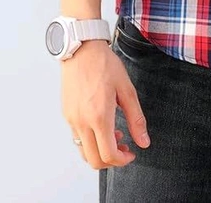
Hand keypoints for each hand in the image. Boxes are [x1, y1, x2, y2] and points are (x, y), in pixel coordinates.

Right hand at [61, 39, 150, 168]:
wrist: (82, 49)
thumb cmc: (104, 65)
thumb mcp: (127, 90)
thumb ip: (136, 119)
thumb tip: (144, 142)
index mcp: (99, 117)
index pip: (108, 155)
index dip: (122, 160)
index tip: (131, 153)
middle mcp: (82, 122)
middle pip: (94, 160)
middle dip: (111, 161)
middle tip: (124, 148)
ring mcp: (72, 120)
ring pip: (83, 152)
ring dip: (99, 151)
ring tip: (114, 134)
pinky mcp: (67, 115)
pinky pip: (77, 138)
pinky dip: (90, 140)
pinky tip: (102, 124)